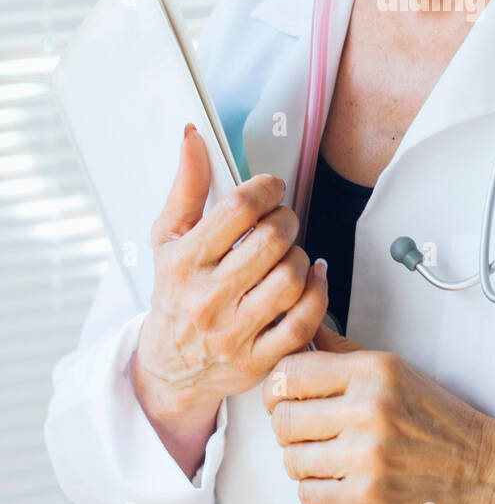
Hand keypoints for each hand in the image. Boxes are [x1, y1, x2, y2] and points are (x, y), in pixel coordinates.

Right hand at [133, 125, 327, 437]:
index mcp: (184, 262)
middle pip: (271, 241)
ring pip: (291, 278)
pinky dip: (317, 293)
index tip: (272, 189)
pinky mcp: (258, 360)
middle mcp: (207, 298)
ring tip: (288, 253)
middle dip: (287, 220)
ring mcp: (234, 332)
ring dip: (300, 256)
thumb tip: (193, 137)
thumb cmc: (173, 294)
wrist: (169, 367)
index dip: (265, 189)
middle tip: (283, 220)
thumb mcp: (168, 238)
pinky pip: (304, 321)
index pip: (236, 209)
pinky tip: (311, 278)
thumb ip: (186, 186)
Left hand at [263, 321, 494, 503]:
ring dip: (305, 461)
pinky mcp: (366, 500)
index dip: (279, 387)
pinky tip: (344, 478)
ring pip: (292, 460)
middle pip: (283, 420)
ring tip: (334, 456)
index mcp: (373, 372)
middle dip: (288, 427)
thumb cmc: (438, 419)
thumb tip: (303, 329)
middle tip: (309, 430)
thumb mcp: (394, 369)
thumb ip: (342, 352)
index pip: (288, 373)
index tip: (287, 396)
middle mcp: (368, 411)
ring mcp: (366, 459)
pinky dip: (319, 490)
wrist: (483, 469)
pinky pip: (308, 495)